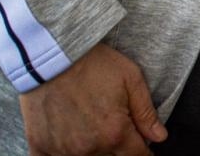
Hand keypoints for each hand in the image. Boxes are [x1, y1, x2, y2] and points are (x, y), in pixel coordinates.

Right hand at [18, 42, 167, 155]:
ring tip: (90, 126)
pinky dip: (62, 153)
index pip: (137, 155)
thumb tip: (160, 137)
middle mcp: (89, 148)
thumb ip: (146, 113)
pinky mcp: (39, 146)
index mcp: (114, 133)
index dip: (143, 149)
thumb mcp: (130, 79)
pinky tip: (67, 138)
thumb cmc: (92, 62)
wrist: (51, 54)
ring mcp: (62, 150)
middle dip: (117, 148)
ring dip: (93, 149)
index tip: (141, 142)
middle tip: (112, 126)